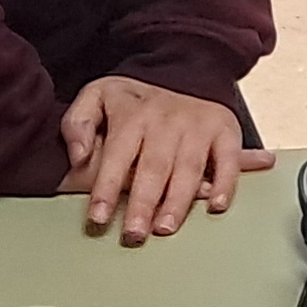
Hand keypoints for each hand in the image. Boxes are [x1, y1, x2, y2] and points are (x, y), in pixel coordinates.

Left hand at [60, 76, 271, 245]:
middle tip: (134, 235)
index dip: (107, 188)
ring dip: (178, 201)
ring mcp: (198, 125)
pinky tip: (215, 205)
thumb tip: (79, 157)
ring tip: (165, 228)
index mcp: (133, 114)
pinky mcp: (225, 130)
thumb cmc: (134, 99)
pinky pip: (229, 159)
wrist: (182, 70)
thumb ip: (77, 123)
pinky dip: (226, 183)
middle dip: (144, 203)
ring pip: (189, 168)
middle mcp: (167, 120)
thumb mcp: (96, 97)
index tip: (97, 219)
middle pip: (154, 167)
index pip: (117, 155)